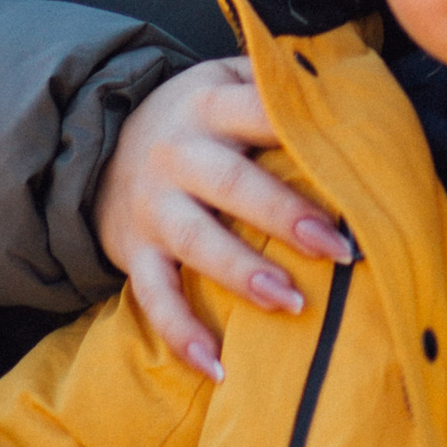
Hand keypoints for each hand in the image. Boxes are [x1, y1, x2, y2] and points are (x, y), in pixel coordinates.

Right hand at [94, 59, 352, 379]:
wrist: (93, 145)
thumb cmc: (194, 116)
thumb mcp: (225, 78)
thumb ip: (277, 80)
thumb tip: (352, 88)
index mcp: (210, 106)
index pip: (259, 112)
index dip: (302, 133)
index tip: (351, 162)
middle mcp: (178, 156)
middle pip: (233, 185)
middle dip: (286, 217)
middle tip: (337, 249)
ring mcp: (153, 208)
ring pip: (197, 244)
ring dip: (244, 276)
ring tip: (291, 304)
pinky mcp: (134, 253)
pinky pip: (156, 299)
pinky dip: (182, 335)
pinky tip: (217, 367)